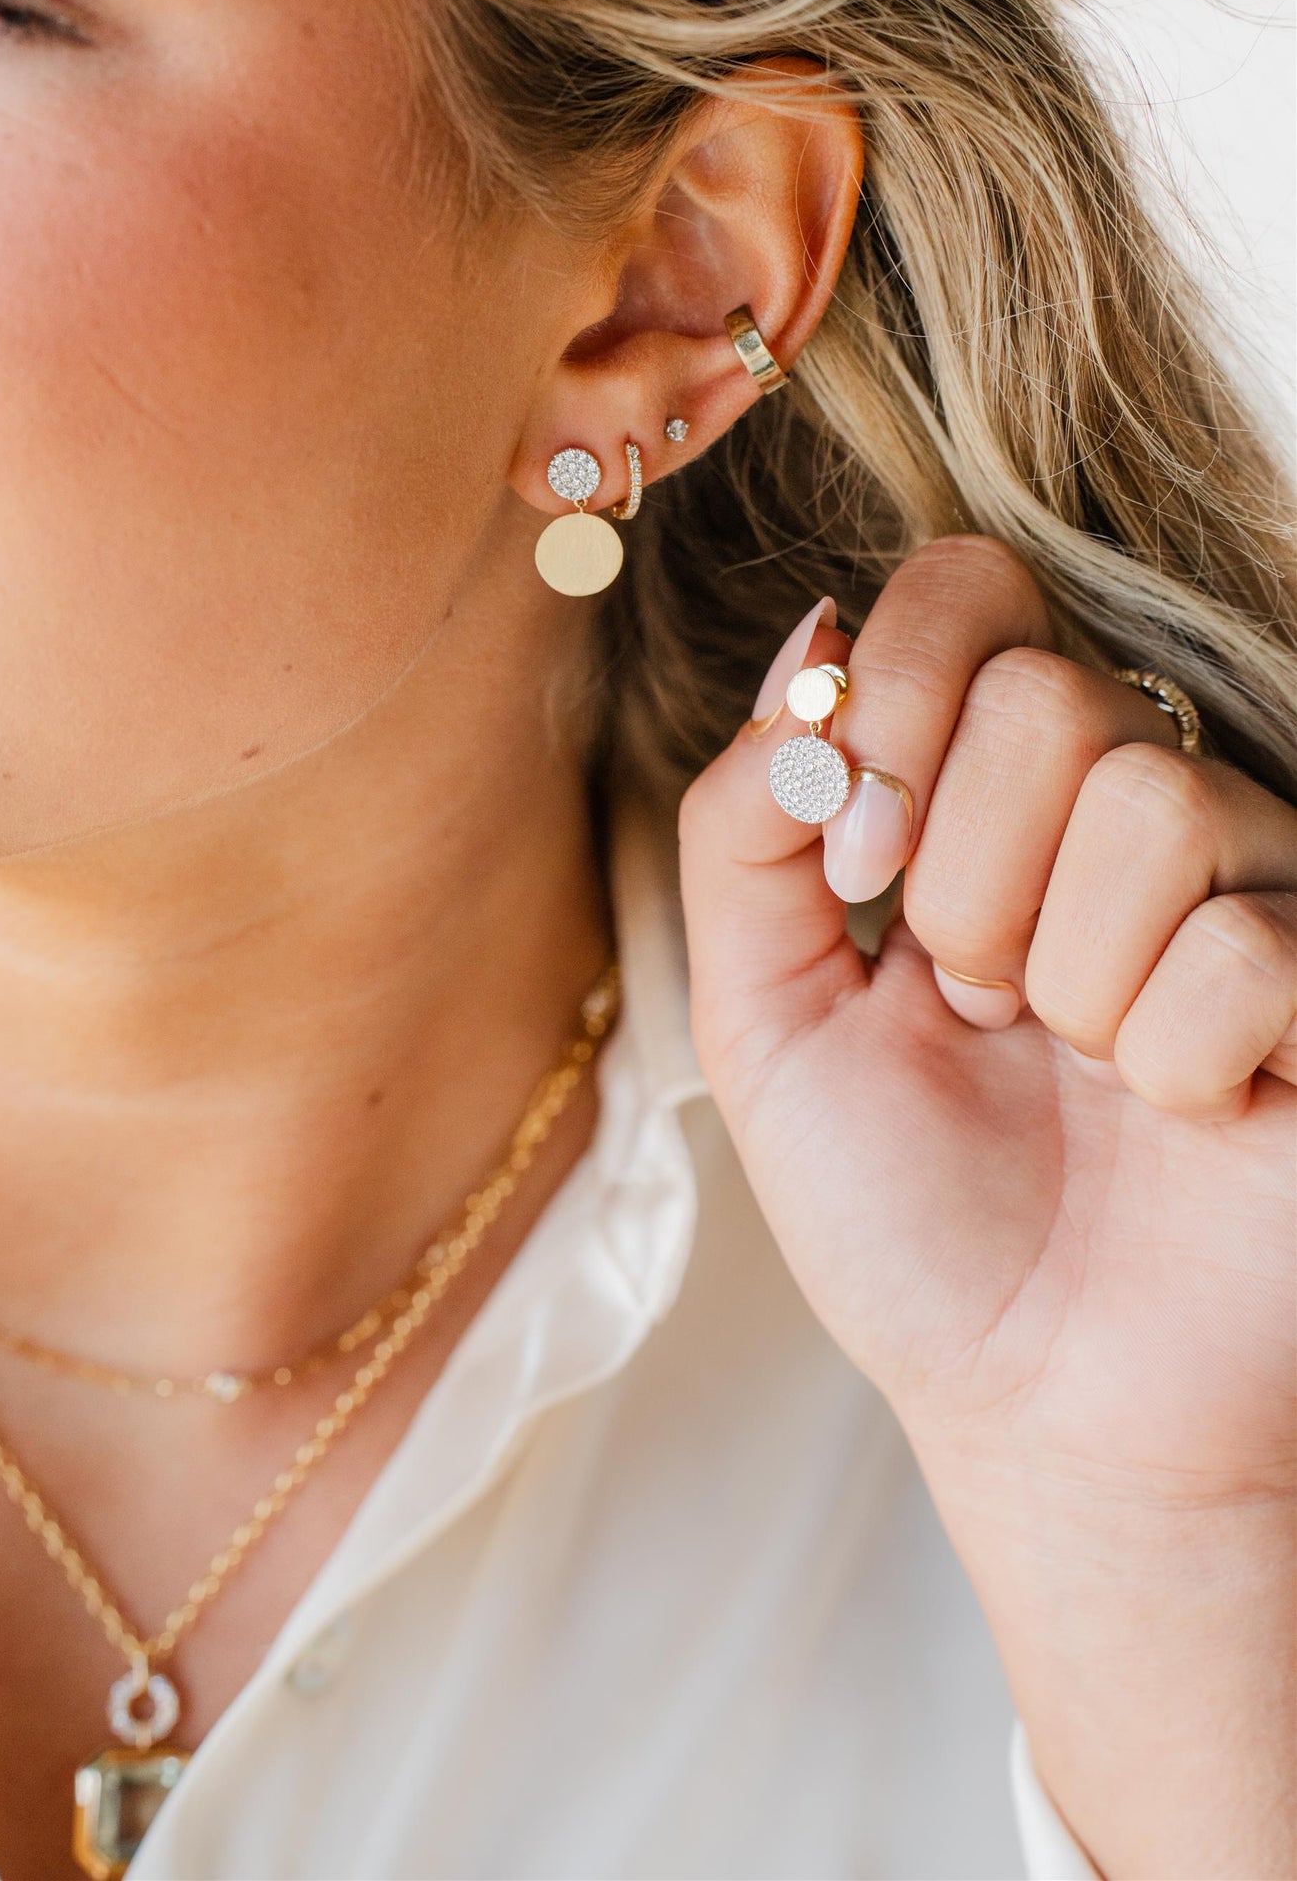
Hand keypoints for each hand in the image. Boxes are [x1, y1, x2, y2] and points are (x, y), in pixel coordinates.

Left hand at [679, 537, 1295, 1879]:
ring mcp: (1248, 891)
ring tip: (1074, 1068)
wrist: (1037, 1403)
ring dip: (1066, 981)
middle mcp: (1129, 812)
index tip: (861, 857)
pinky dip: (1174, 1064)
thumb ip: (750, 827)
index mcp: (989, 795)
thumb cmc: (904, 1215)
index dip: (904, 698)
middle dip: (965, 886)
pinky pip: (1244, 949)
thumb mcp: (760, 1018)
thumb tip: (813, 638)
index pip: (971, 594)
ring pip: (1155, 805)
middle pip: (1052, 700)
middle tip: (976, 1007)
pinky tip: (1179, 1117)